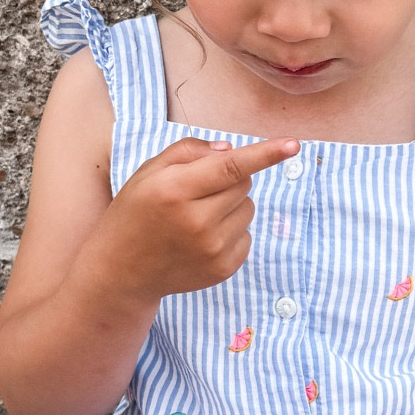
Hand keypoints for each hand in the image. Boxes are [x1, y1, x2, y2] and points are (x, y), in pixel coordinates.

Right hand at [92, 135, 297, 303]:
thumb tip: (233, 150)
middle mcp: (196, 221)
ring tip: (197, 217)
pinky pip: (246, 235)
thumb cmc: (136, 212)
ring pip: (248, 208)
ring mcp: (212, 249)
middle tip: (198, 191)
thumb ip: (189, 151)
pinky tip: (202, 239)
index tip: (293, 144)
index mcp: (175, 190)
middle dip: (229, 179)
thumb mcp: (150, 172)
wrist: (121, 270)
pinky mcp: (223, 269)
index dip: (264, 154)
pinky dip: (231, 231)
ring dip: (231, 206)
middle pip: (243, 184)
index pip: (230, 167)